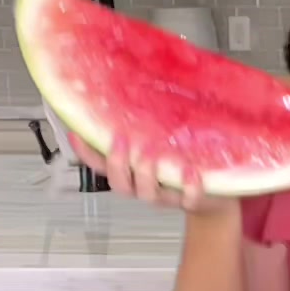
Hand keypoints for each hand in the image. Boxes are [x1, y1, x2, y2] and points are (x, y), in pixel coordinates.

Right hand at [68, 133, 231, 216]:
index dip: (86, 154)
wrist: (213, 196)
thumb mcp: (157, 144)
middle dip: (116, 164)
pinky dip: (189, 187)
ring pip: (148, 193)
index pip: (100, 166)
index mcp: (131, 174)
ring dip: (147, 174)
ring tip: (150, 153)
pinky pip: (188, 199)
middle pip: (119, 184)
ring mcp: (166, 196)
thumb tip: (128, 89)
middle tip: (119, 140)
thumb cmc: (178, 165)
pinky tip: (191, 171)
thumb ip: (142, 128)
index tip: (76, 134)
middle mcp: (143, 187)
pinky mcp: (191, 201)